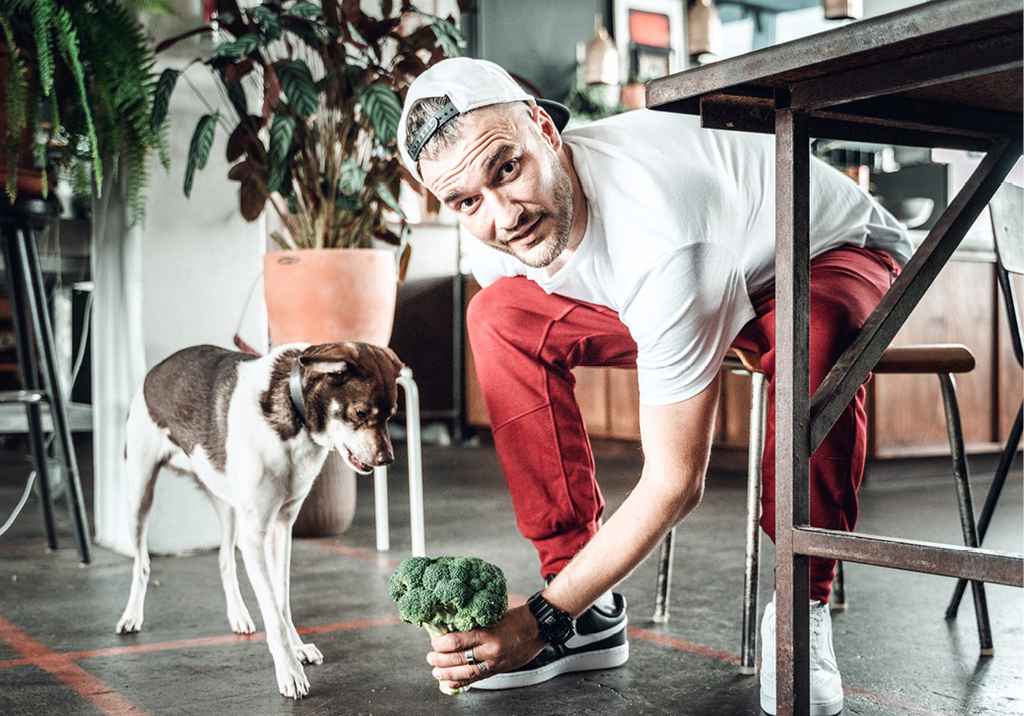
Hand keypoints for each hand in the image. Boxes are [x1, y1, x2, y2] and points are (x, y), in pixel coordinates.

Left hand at [426, 604, 544, 690]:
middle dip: (441, 660)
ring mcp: (495, 662)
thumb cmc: (516, 618)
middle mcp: (490, 650)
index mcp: (488, 632)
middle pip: (459, 658)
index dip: (442, 644)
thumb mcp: (493, 614)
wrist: (537, 628)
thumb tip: (452, 625)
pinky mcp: (498, 669)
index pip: (458, 641)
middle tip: (430, 658)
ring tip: (436, 672)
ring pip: (466, 672)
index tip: (434, 642)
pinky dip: (462, 682)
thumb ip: (475, 622)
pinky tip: (451, 683)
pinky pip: (477, 678)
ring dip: (448, 674)